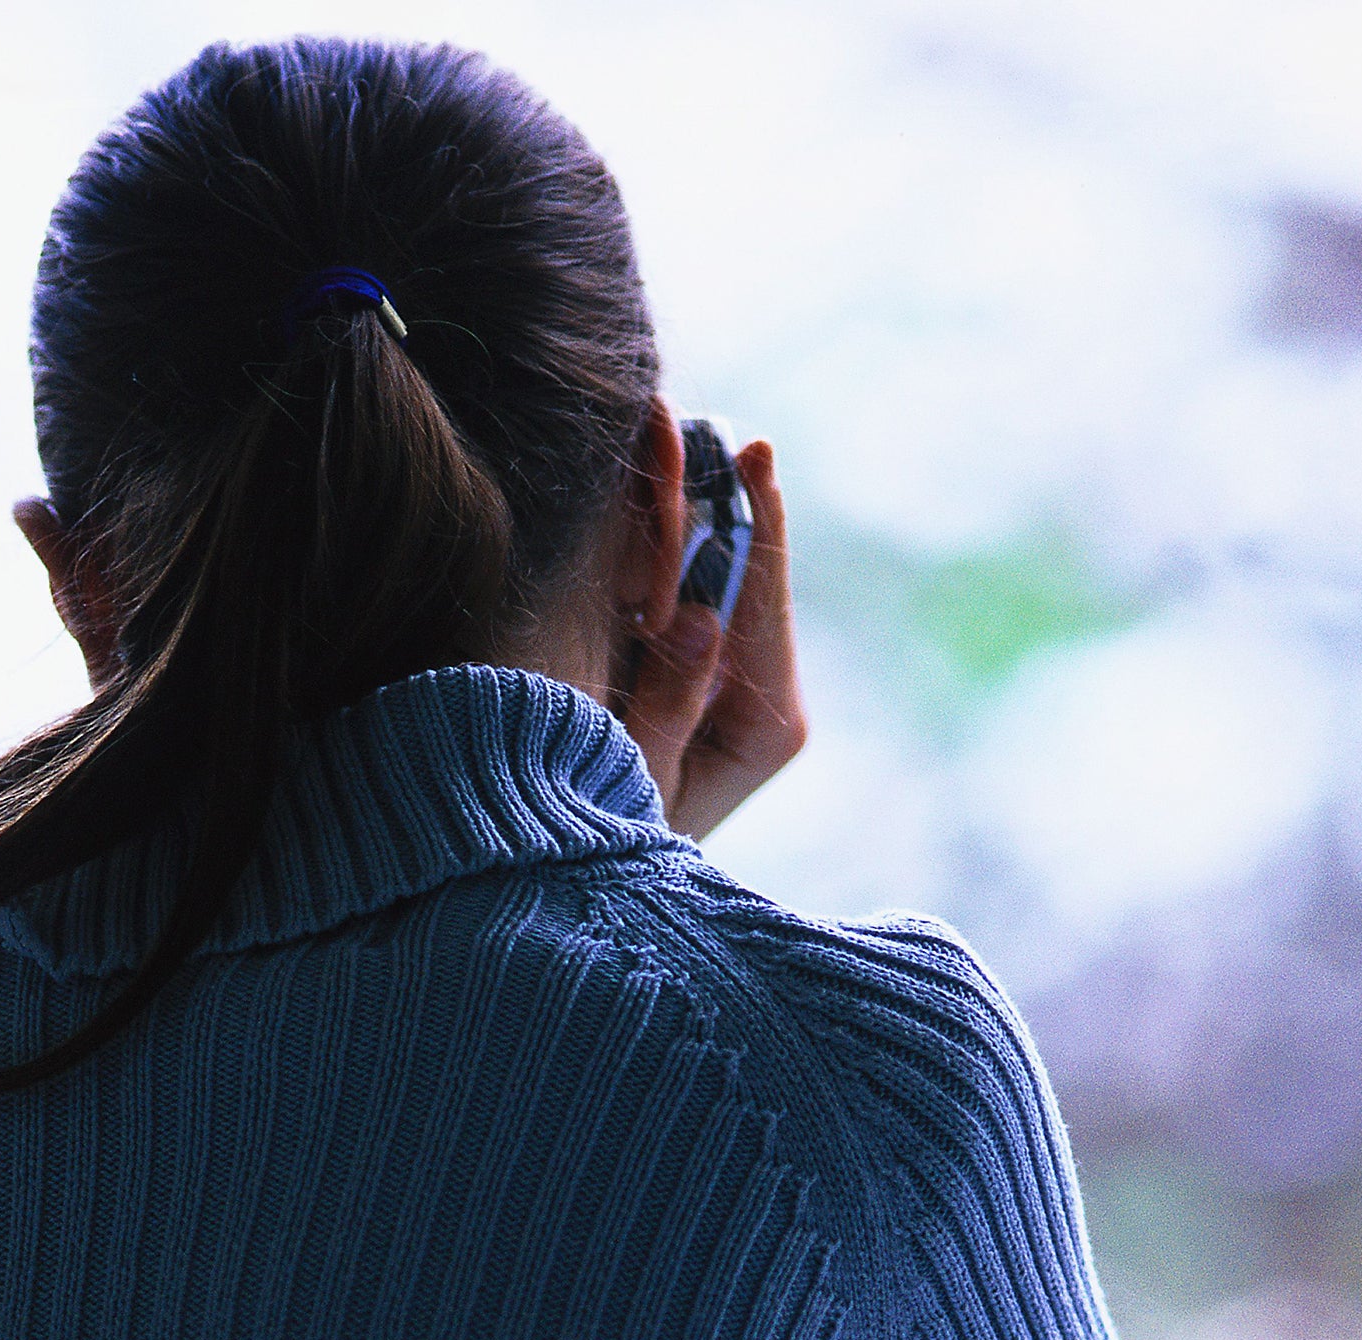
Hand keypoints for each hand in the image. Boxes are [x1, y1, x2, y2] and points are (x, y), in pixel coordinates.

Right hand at [622, 440, 807, 840]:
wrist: (593, 893)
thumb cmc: (617, 848)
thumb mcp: (643, 783)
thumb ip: (669, 705)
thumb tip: (697, 618)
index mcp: (768, 720)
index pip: (762, 603)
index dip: (756, 526)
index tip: (752, 453)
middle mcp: (757, 689)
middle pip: (744, 576)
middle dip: (721, 502)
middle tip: (703, 424)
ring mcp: (717, 676)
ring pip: (708, 574)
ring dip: (685, 510)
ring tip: (672, 432)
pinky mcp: (681, 669)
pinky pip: (673, 590)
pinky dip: (654, 540)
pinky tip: (649, 482)